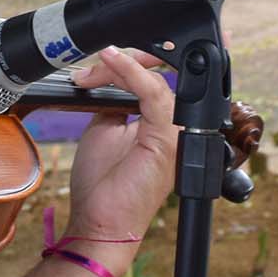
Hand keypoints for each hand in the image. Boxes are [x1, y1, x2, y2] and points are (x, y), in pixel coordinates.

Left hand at [57, 47, 177, 276]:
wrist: (100, 221)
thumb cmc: (103, 185)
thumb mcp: (105, 129)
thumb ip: (116, 102)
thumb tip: (111, 76)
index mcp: (169, 127)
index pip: (165, 81)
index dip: (143, 60)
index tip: (107, 56)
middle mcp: (180, 129)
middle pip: (164, 76)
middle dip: (131, 59)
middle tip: (100, 59)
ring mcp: (178, 133)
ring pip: (157, 80)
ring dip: (123, 67)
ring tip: (97, 67)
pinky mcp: (167, 138)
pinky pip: (153, 93)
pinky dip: (129, 72)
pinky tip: (109, 62)